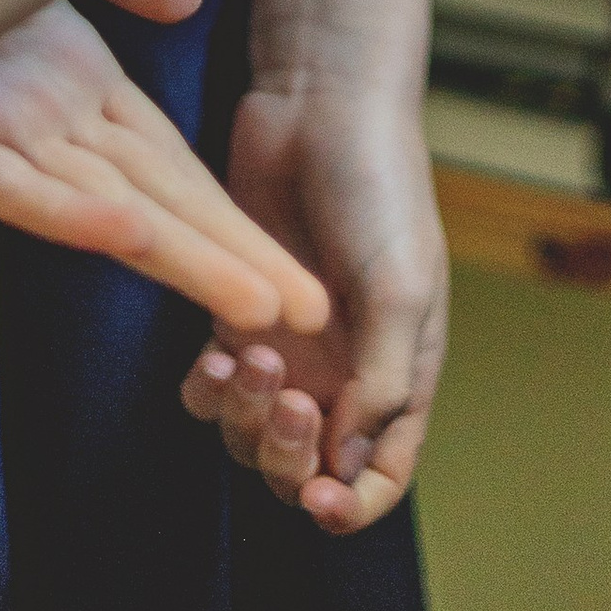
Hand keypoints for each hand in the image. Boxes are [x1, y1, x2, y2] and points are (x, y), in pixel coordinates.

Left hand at [0, 0, 332, 338]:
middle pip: (156, 204)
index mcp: (76, 91)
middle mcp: (45, 126)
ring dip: (174, 254)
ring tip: (248, 302)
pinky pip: (7, 183)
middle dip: (231, 261)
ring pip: (100, 209)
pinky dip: (63, 208)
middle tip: (308, 317)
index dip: (236, 222)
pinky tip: (117, 228)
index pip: (175, 171)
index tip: (299, 277)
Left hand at [181, 69, 448, 534]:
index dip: (353, 505)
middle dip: (292, 457)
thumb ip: (383, 379)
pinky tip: (213, 354)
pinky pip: (211, 388)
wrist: (322, 104)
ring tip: (249, 358)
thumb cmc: (380, 187)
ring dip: (246, 420)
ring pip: (252, 436)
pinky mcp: (235, 313)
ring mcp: (286, 346)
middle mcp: (342, 373)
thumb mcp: (401, 284)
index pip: (381, 475)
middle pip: (307, 467)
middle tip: (287, 399)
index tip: (321, 497)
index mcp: (400, 374)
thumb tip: (350, 460)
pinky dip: (209, 390)